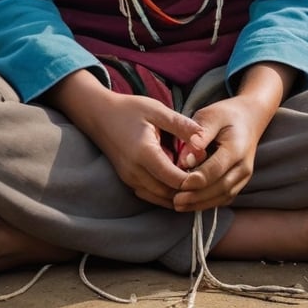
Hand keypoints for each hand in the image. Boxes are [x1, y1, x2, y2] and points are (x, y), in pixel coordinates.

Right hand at [86, 90, 205, 207]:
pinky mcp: (128, 180)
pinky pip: (151, 195)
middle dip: (189, 190)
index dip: (194, 180)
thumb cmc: (129, 109)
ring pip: (160, 198)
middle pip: (170, 194)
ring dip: (178, 194)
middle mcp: (135, 172)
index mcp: (144, 153)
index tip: (209, 171)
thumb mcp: (157, 110)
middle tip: (206, 179)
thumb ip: (181, 125)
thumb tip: (203, 139)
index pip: (175, 179)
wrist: (98, 114)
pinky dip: (166, 193)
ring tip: (195, 180)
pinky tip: (177, 181)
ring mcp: (130, 179)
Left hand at [172, 61, 296, 212]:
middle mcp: (244, 166)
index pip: (216, 169)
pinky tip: (190, 203)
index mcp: (237, 148)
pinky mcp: (239, 182)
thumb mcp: (211, 115)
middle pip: (220, 188)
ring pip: (223, 197)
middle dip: (197, 197)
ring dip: (201, 204)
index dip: (197, 178)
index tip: (178, 183)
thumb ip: (199, 135)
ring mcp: (243, 177)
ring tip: (179, 205)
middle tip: (175, 201)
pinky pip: (224, 198)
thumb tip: (186, 158)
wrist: (249, 118)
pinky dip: (208, 202)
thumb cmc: (226, 115)